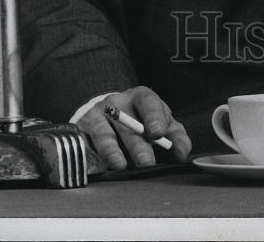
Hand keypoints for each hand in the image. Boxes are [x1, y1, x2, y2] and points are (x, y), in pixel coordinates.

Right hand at [78, 86, 192, 169]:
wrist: (107, 114)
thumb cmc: (140, 121)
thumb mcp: (160, 123)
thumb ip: (175, 136)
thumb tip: (182, 152)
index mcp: (139, 97)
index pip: (147, 101)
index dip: (154, 116)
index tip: (158, 133)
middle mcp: (116, 103)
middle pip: (127, 123)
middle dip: (137, 144)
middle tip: (147, 161)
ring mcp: (96, 116)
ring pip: (103, 133)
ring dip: (112, 150)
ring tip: (120, 165)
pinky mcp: (80, 131)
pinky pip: (83, 144)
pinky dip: (89, 156)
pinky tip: (95, 167)